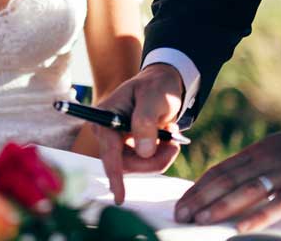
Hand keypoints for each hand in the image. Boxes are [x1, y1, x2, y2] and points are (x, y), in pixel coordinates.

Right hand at [93, 64, 185, 203]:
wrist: (161, 83)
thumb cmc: (156, 87)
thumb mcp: (154, 98)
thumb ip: (146, 122)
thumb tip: (143, 152)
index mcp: (105, 118)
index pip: (109, 151)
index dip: (115, 175)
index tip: (119, 198)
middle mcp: (106, 132)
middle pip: (127, 164)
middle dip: (155, 159)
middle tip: (175, 143)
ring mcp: (115, 142)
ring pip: (138, 166)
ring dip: (160, 156)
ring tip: (171, 133)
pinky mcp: (126, 148)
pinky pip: (144, 163)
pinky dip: (160, 154)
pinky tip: (165, 136)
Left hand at [174, 117, 280, 231]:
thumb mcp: (276, 149)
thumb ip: (254, 164)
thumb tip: (229, 181)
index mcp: (257, 151)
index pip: (219, 171)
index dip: (198, 188)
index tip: (181, 203)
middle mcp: (266, 160)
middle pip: (226, 180)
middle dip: (200, 199)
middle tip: (180, 215)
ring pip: (247, 191)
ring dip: (221, 206)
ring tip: (201, 221)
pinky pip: (279, 204)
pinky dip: (259, 216)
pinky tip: (241, 228)